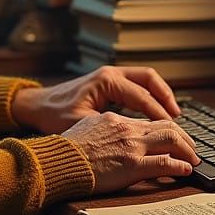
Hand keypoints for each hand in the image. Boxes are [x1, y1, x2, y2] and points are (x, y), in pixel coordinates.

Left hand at [11, 66, 180, 134]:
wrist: (36, 106)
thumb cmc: (54, 116)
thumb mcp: (82, 125)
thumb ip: (110, 130)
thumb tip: (136, 140)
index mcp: (106, 81)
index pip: (142, 97)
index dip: (159, 115)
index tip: (173, 131)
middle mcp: (110, 74)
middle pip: (149, 79)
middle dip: (166, 98)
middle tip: (178, 119)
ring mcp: (110, 76)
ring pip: (145, 79)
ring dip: (160, 95)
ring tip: (172, 116)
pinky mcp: (108, 82)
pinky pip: (136, 84)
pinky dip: (149, 96)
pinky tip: (154, 113)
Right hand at [61, 112, 200, 193]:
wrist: (57, 161)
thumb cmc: (65, 151)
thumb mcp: (85, 129)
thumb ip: (102, 129)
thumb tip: (110, 135)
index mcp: (115, 120)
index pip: (148, 121)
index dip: (165, 129)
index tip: (173, 137)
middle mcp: (126, 129)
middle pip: (166, 126)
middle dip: (184, 137)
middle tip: (191, 147)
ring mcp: (131, 146)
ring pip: (171, 140)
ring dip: (187, 150)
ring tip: (193, 159)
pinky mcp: (132, 166)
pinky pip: (165, 163)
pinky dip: (180, 166)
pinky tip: (186, 170)